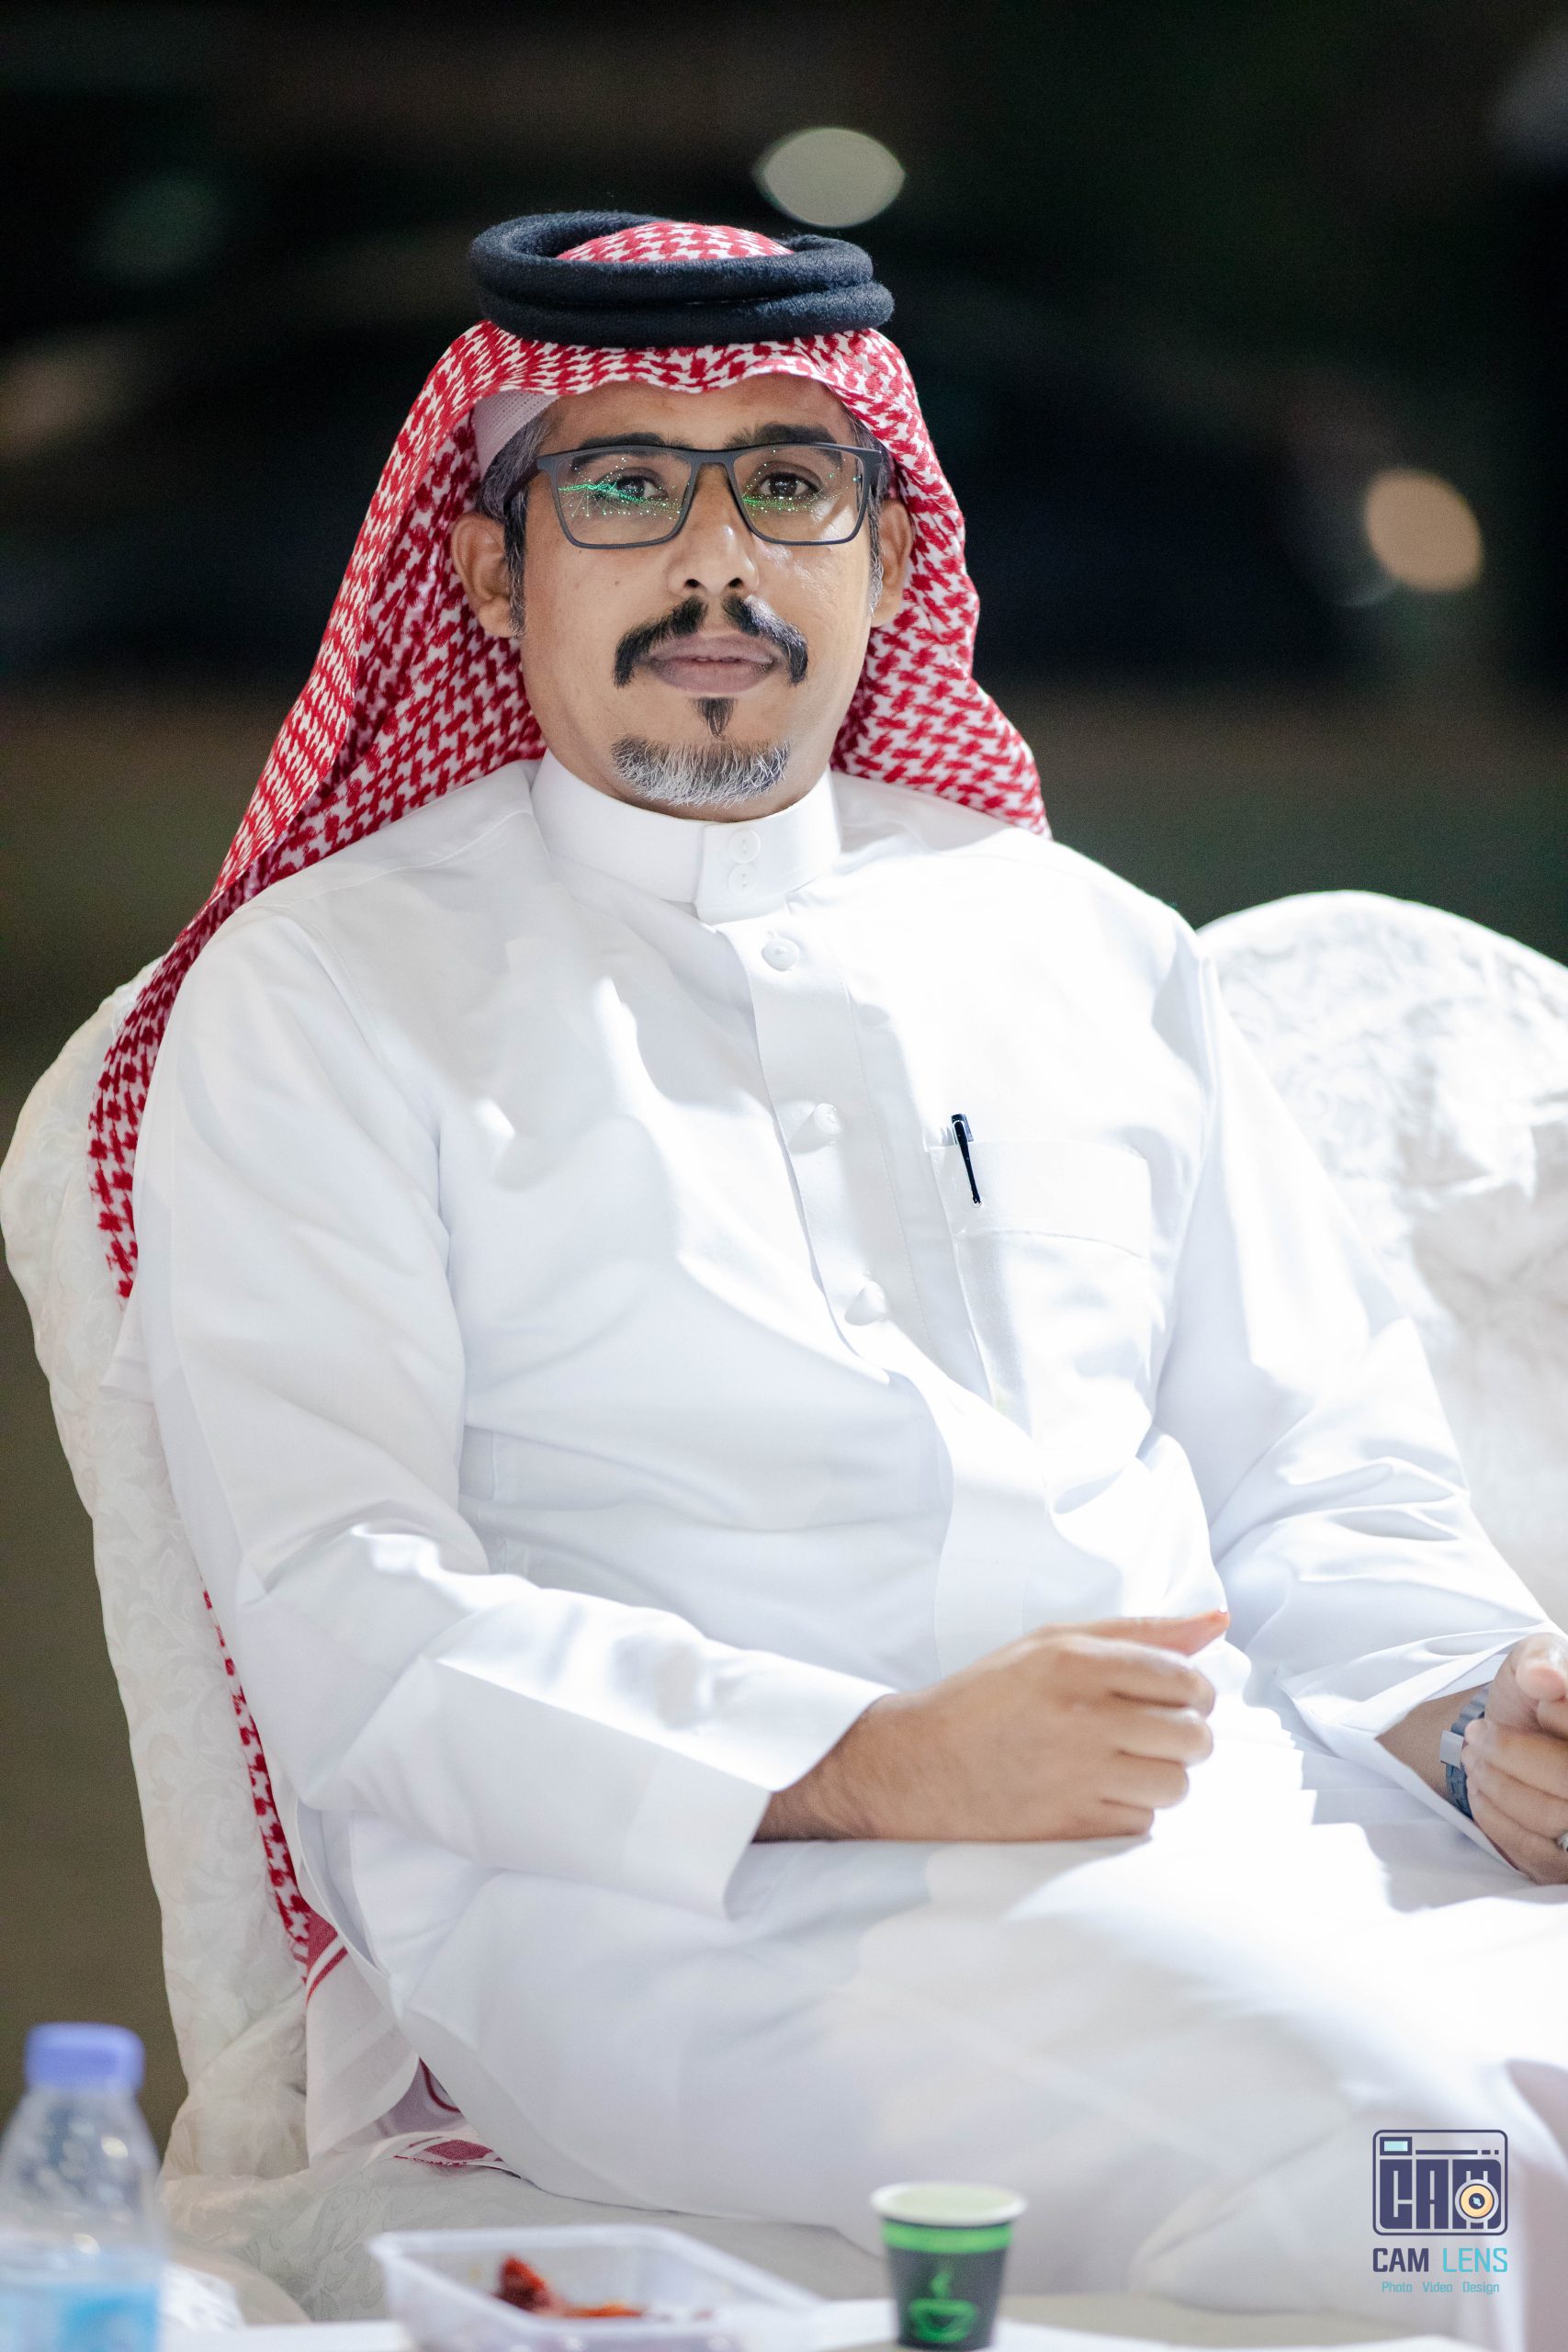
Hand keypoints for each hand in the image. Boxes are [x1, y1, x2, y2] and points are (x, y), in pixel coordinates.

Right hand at [758, 1607, 1225, 1845]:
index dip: (1195, 1691)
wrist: (916, 1767)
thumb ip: (1138, 1632)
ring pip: (1176, 1785)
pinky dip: (1130, 1811)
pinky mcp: (1073, 1827)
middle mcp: (1081, 1718)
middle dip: (1186, 1736)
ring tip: (1123, 1764)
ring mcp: (1078, 1777)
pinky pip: (1143, 1824)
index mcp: (1075, 1663)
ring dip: (1161, 1777)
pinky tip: (1095, 1792)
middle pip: (1193, 1736)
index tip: (1179, 1699)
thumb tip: (1217, 1622)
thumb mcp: (1051, 1644)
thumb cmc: (988, 1698)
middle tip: (1154, 1734)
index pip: (1183, 1678)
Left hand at [1460, 1630, 1567, 1884]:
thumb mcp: (1536, 1657)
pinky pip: (1536, 1853)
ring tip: (1474, 1758)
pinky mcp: (1567, 1865)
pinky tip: (1481, 1790)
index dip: (1559, 1716)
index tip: (1535, 1703)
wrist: (1513, 1730)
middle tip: (1477, 1735)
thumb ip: (1541, 1658)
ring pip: (1550, 1818)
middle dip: (1511, 1755)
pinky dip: (1495, 1819)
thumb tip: (1544, 1678)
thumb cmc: (1533, 1693)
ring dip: (1496, 1784)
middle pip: (1567, 1779)